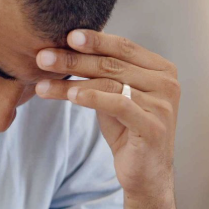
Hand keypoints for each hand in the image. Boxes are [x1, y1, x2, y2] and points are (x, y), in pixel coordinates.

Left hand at [34, 29, 178, 199]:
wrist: (146, 173)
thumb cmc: (127, 129)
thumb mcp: (114, 94)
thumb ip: (103, 71)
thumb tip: (70, 44)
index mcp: (161, 69)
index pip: (123, 47)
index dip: (95, 40)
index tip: (65, 35)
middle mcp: (166, 83)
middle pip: (112, 64)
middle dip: (73, 59)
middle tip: (42, 57)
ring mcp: (162, 105)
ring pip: (109, 84)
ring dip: (71, 81)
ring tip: (42, 82)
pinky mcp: (153, 127)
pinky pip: (118, 105)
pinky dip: (91, 97)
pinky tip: (70, 96)